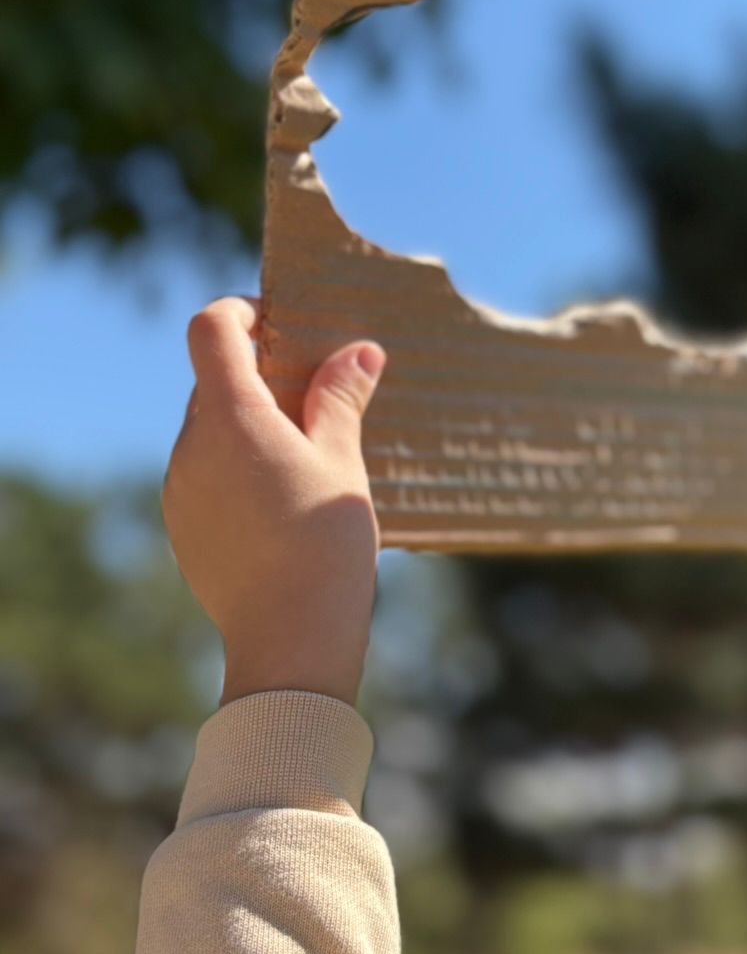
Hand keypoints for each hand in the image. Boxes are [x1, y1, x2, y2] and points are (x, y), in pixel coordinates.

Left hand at [162, 296, 387, 707]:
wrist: (289, 640)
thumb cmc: (325, 544)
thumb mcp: (343, 463)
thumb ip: (341, 400)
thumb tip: (358, 351)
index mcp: (231, 417)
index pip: (211, 330)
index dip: (240, 313)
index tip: (278, 322)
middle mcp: (191, 446)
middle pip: (212, 381)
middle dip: (257, 374)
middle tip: (316, 392)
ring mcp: (180, 488)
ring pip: (209, 430)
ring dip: (249, 424)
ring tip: (306, 455)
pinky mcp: (182, 525)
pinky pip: (204, 474)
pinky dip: (237, 467)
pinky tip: (283, 502)